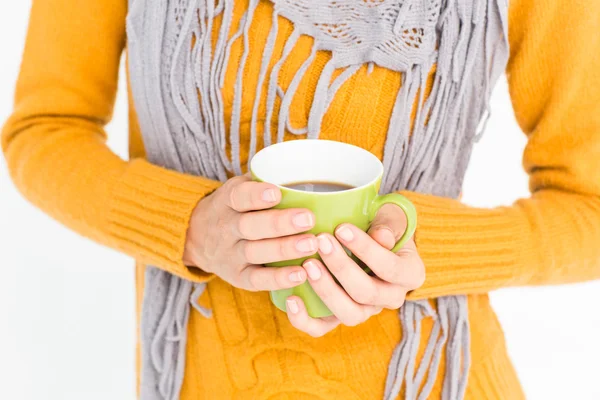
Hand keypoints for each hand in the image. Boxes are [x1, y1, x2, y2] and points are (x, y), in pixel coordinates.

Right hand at [183, 175, 318, 290]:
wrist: (196, 237)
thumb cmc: (234, 207)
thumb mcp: (239, 187)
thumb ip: (264, 179)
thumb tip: (303, 168)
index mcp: (228, 200)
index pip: (239, 196)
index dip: (256, 195)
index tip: (276, 193)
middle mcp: (227, 228)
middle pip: (251, 226)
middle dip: (280, 223)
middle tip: (308, 219)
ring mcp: (231, 254)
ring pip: (256, 252)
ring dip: (285, 249)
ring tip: (312, 244)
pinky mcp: (237, 276)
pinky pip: (257, 279)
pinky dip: (278, 278)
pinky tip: (301, 274)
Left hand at [285, 204, 424, 336]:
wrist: (370, 238)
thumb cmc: (381, 223)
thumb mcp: (391, 217)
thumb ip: (389, 224)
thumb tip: (381, 236)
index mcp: (409, 274)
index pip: (390, 268)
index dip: (366, 249)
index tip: (341, 228)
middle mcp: (390, 297)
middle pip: (367, 293)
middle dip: (341, 267)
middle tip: (320, 242)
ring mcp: (365, 310)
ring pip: (348, 313)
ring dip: (326, 290)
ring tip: (308, 265)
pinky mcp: (339, 316)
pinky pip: (322, 328)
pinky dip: (305, 319)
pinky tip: (291, 299)